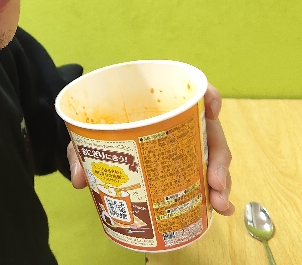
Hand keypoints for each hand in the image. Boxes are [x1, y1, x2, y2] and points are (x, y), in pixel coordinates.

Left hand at [65, 83, 234, 215]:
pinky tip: (217, 209)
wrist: (96, 132)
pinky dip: (214, 193)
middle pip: (211, 133)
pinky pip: (205, 175)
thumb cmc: (101, 122)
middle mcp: (180, 121)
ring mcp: (186, 143)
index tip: (212, 110)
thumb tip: (79, 178)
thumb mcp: (89, 133)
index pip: (194, 91)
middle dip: (219, 159)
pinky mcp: (185, 163)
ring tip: (219, 203)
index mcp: (161, 103)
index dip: (208, 97)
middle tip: (216, 183)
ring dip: (221, 181)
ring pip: (213, 158)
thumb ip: (81, 149)